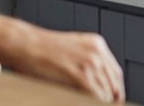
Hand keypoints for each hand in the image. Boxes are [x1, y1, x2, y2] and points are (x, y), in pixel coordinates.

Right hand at [0, 13, 124, 102]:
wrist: (26, 44)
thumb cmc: (42, 49)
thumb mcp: (72, 49)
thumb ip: (86, 60)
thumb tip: (97, 82)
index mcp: (97, 44)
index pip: (116, 73)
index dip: (117, 89)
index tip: (115, 99)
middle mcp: (96, 51)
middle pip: (114, 83)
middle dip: (112, 99)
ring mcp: (89, 62)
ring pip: (106, 91)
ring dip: (103, 102)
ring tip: (95, 105)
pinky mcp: (79, 74)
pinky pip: (95, 94)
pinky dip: (94, 102)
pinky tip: (87, 103)